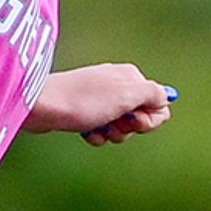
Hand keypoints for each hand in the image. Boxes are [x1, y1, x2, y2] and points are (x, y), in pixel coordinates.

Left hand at [25, 62, 175, 144]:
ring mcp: (100, 98)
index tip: (134, 119)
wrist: (42, 105)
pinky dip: (96, 134)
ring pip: (121, 126)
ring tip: (96, 127)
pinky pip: (101, 130)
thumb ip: (153, 95)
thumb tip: (168, 96)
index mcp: (131, 76)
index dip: (150, 119)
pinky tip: (85, 132)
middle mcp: (117, 84)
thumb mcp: (127, 96)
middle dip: (130, 128)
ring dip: (112, 133)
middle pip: (141, 117)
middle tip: (113, 123)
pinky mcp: (84, 111)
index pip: (159, 104)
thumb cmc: (85, 101)